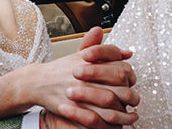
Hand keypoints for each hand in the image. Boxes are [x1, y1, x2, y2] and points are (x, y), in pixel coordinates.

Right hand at [23, 27, 138, 127]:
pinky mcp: (75, 108)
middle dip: (130, 94)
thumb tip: (127, 53)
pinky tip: (118, 124)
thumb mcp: (79, 53)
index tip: (131, 82)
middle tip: (134, 100)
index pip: (119, 66)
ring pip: (111, 102)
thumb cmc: (60, 69)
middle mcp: (85, 75)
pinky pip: (98, 119)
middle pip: (119, 83)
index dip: (129, 76)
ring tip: (131, 115)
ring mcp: (80, 92)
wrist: (37, 82)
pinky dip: (111, 123)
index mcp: (89, 60)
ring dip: (124, 112)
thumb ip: (102, 49)